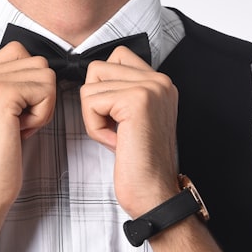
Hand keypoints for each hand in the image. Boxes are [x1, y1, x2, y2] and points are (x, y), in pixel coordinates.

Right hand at [0, 41, 56, 213]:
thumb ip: (10, 84)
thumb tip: (40, 69)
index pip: (19, 51)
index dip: (30, 82)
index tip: (16, 112)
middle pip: (36, 62)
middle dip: (38, 94)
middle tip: (18, 123)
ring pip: (45, 74)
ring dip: (42, 104)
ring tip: (19, 127)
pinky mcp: (0, 94)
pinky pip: (46, 90)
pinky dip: (43, 114)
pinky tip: (21, 132)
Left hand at [80, 47, 180, 215]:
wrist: (155, 194)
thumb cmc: (140, 163)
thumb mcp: (133, 118)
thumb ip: (122, 91)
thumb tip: (93, 77)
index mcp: (160, 82)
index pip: (116, 57)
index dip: (104, 87)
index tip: (117, 118)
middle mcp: (159, 80)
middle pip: (98, 68)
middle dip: (96, 101)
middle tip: (116, 130)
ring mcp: (150, 88)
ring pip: (91, 85)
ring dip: (94, 116)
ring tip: (117, 137)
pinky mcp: (136, 100)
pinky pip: (91, 102)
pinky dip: (95, 127)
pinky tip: (116, 143)